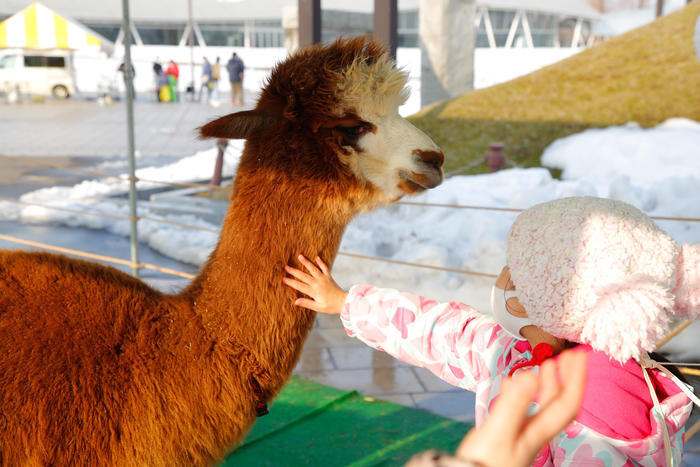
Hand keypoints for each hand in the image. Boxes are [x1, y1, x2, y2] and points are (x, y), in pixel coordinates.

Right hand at [283, 255, 347, 314]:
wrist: (344, 302)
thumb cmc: (331, 306)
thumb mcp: (318, 307)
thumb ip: (307, 303)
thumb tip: (296, 301)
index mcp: (314, 291)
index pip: (300, 285)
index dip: (291, 282)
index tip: (283, 279)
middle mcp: (318, 283)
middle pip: (304, 276)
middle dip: (294, 271)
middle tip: (286, 267)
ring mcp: (324, 278)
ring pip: (313, 269)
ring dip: (306, 262)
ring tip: (300, 256)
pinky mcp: (329, 277)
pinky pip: (325, 268)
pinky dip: (321, 262)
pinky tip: (316, 257)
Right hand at [454, 350, 586, 466]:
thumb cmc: (484, 463)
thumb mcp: (499, 431)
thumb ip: (514, 404)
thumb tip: (530, 375)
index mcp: (537, 431)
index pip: (565, 402)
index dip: (575, 378)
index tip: (578, 355)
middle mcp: (533, 432)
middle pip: (557, 403)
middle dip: (565, 377)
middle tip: (566, 355)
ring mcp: (521, 434)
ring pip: (541, 405)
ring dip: (545, 383)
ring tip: (544, 365)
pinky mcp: (507, 436)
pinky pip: (521, 409)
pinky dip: (520, 392)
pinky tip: (510, 384)